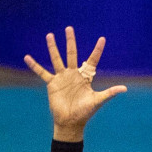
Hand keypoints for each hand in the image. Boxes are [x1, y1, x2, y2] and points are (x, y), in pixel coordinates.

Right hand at [24, 28, 126, 142]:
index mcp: (85, 77)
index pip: (92, 61)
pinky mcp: (52, 83)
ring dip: (53, 48)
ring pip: (56, 59)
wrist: (71, 122)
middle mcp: (73, 74)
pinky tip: (27, 57)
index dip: (97, 51)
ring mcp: (62, 78)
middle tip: (69, 28)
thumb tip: (124, 88)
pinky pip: (42, 72)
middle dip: (71, 42)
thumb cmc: (85, 112)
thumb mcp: (98, 101)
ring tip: (50, 35)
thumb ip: (109, 93)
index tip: (102, 39)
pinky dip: (34, 65)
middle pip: (72, 54)